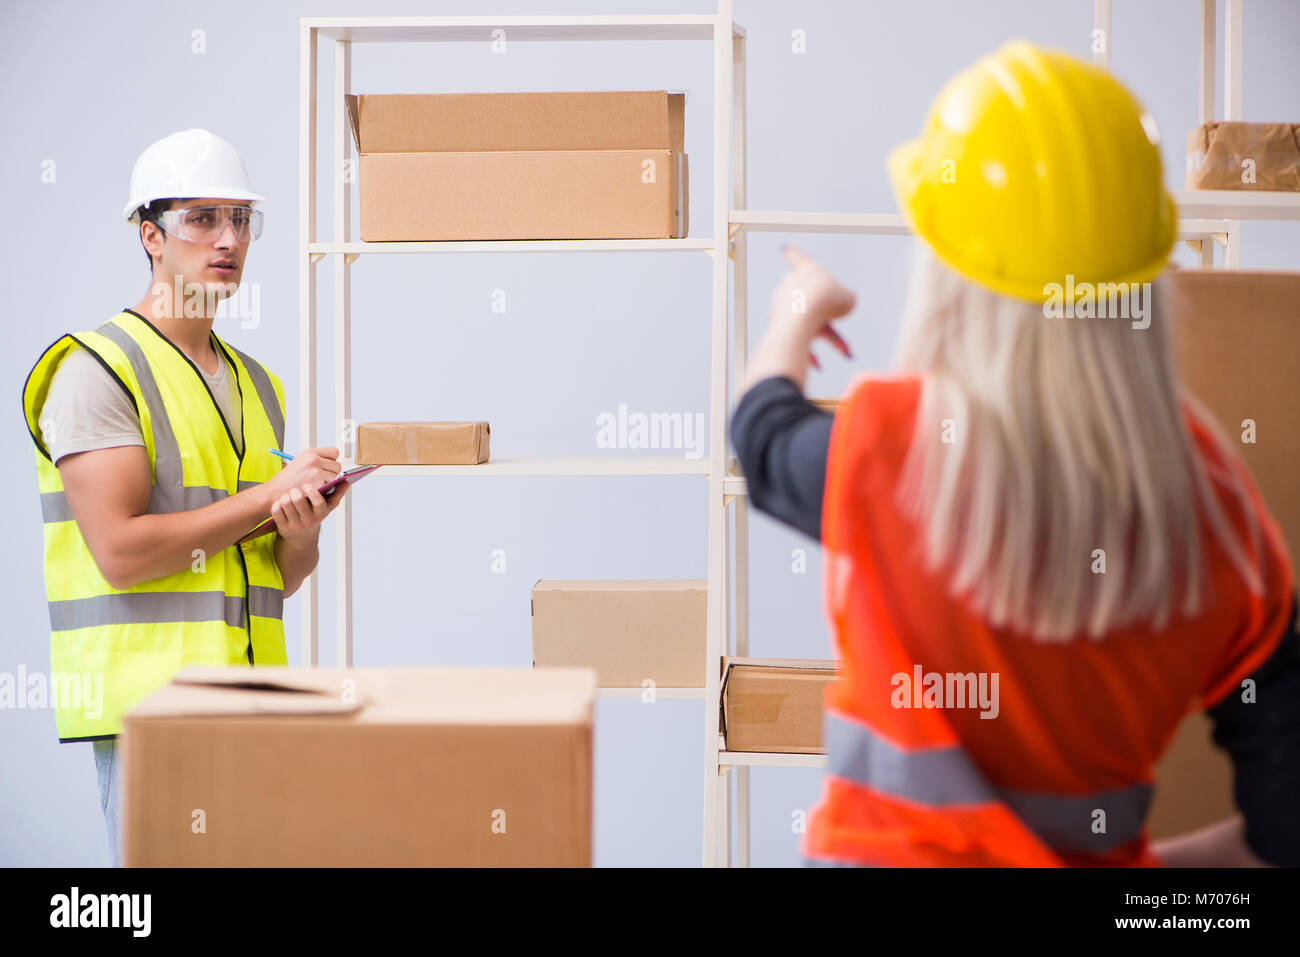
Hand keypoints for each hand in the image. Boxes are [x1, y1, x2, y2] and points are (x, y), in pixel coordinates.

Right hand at [264, 447, 341, 504]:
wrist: (275, 492)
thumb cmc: (287, 480)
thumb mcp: (300, 463)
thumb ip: (316, 461)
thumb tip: (334, 464)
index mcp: (310, 452)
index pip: (334, 452)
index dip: (332, 461)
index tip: (328, 467)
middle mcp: (314, 459)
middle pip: (337, 465)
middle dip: (333, 473)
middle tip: (323, 479)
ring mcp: (316, 470)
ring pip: (336, 476)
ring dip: (331, 482)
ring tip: (318, 485)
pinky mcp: (318, 482)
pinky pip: (332, 485)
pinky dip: (327, 489)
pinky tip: (316, 490)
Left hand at [272, 478, 348, 542]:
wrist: (301, 537)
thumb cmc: (314, 516)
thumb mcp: (327, 508)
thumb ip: (337, 494)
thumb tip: (346, 482)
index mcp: (320, 514)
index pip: (318, 501)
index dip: (311, 491)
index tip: (307, 486)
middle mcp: (309, 521)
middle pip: (298, 499)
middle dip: (295, 491)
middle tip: (295, 490)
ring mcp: (295, 525)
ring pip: (286, 503)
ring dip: (285, 496)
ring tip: (288, 495)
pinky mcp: (283, 528)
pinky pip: (276, 510)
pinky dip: (277, 504)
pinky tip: (281, 503)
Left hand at [768, 244, 854, 367]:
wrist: (804, 318)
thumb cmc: (827, 303)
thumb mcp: (848, 299)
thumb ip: (845, 302)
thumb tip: (839, 313)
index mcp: (806, 272)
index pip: (800, 259)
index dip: (794, 254)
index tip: (784, 248)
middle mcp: (790, 287)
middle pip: (814, 302)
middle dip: (833, 319)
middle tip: (847, 330)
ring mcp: (782, 307)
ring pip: (810, 325)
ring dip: (829, 340)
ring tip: (846, 353)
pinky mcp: (778, 327)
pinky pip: (797, 340)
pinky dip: (808, 354)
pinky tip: (817, 366)